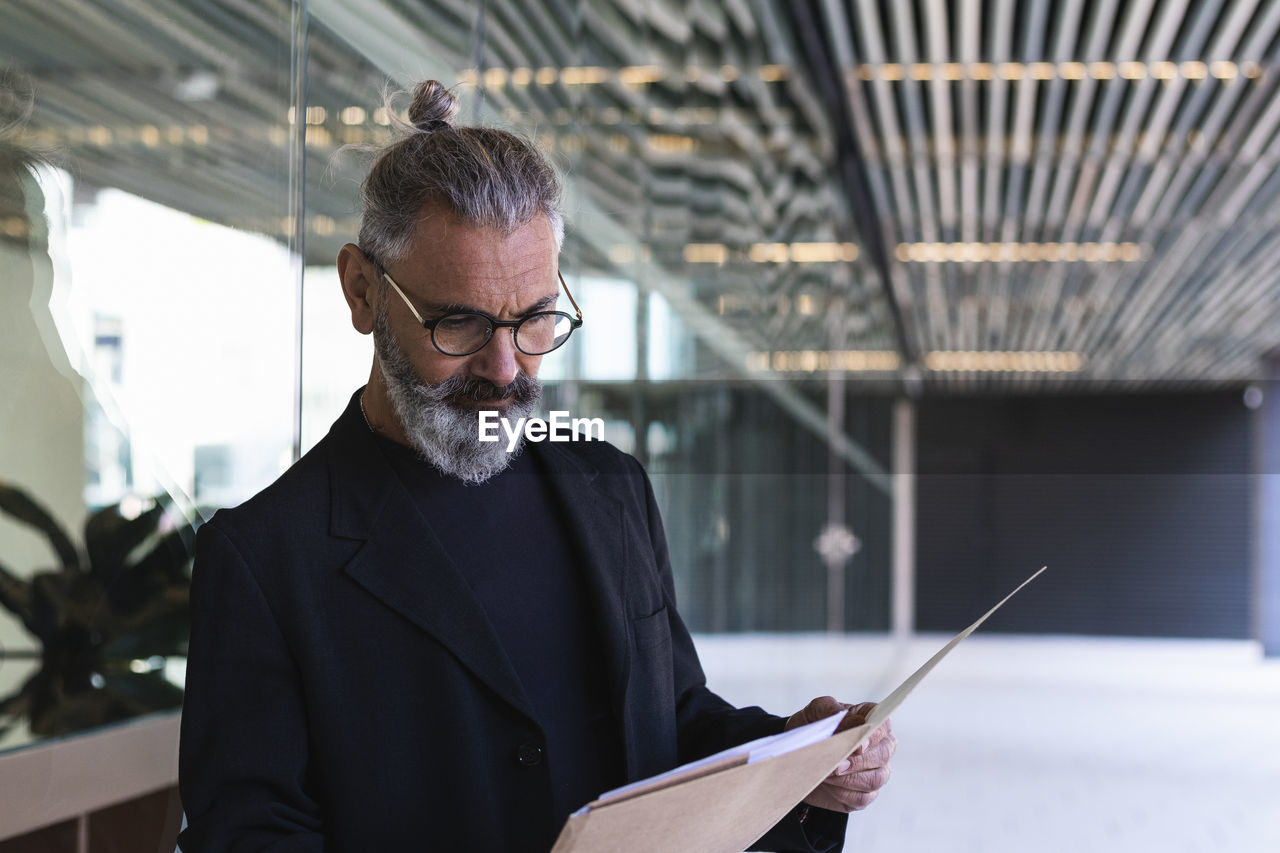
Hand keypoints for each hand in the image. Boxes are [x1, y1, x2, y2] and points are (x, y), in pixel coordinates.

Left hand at [784, 695, 896, 812]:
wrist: (799, 754)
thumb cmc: (812, 728)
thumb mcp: (815, 712)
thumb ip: (832, 710)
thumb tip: (854, 722)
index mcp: (870, 720)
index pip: (883, 725)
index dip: (873, 735)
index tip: (858, 745)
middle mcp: (879, 745)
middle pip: (883, 754)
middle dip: (858, 762)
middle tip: (836, 765)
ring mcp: (875, 770)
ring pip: (875, 779)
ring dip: (849, 779)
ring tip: (827, 774)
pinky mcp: (865, 793)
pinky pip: (862, 798)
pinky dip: (843, 793)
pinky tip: (829, 785)